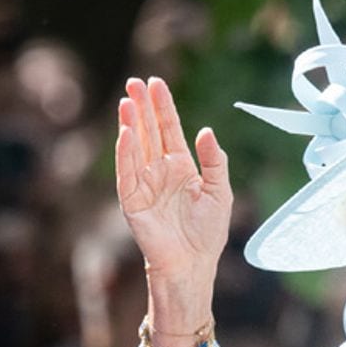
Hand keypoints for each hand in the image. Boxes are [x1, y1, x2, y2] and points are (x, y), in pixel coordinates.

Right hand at [115, 77, 230, 297]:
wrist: (192, 264)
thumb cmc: (208, 232)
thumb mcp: (220, 191)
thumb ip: (215, 161)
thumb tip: (206, 131)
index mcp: (181, 166)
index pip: (169, 129)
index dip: (162, 107)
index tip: (156, 83)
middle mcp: (159, 171)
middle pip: (148, 132)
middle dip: (141, 107)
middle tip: (134, 82)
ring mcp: (144, 184)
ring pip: (135, 148)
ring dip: (130, 124)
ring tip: (127, 101)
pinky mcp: (132, 201)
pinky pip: (126, 173)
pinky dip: (125, 153)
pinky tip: (126, 133)